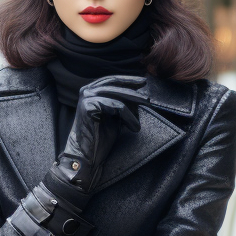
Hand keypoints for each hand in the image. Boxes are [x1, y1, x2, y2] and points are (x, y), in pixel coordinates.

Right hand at [49, 75, 147, 195]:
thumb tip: (138, 97)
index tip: (143, 82)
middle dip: (134, 91)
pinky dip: (128, 117)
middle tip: (148, 99)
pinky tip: (134, 127)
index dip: (128, 80)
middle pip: (115, 84)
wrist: (86, 155)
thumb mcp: (114, 116)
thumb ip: (121, 104)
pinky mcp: (89, 106)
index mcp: (91, 90)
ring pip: (117, 96)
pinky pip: (116, 107)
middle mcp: (86, 91)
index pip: (112, 80)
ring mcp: (86, 97)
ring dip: (133, 107)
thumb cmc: (99, 138)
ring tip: (142, 117)